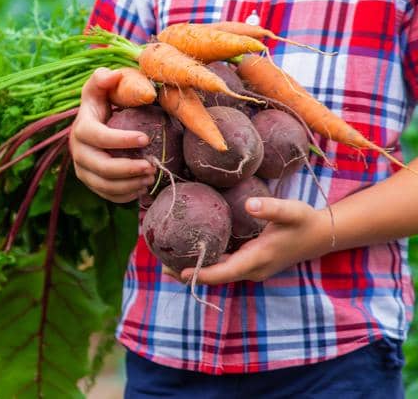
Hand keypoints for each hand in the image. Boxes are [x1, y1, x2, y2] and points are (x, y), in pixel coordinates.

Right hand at [69, 68, 156, 202]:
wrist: (98, 121)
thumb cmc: (107, 101)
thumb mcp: (104, 87)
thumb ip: (104, 79)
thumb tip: (110, 76)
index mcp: (82, 127)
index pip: (97, 137)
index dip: (120, 140)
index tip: (146, 139)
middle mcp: (77, 150)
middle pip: (100, 167)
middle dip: (127, 170)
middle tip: (152, 167)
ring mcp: (83, 168)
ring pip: (103, 185)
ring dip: (129, 185)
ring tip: (151, 177)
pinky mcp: (90, 181)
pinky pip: (106, 195)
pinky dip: (125, 196)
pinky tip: (142, 189)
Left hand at [176, 197, 331, 283]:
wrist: (320, 235)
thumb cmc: (304, 221)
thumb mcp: (291, 211)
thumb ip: (271, 208)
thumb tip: (250, 204)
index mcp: (259, 258)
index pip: (226, 271)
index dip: (204, 273)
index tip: (181, 274)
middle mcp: (252, 269)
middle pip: (217, 277)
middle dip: (191, 275)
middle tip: (161, 268)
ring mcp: (251, 269)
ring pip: (220, 274)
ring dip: (196, 271)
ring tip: (166, 263)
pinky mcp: (250, 264)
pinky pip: (225, 268)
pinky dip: (207, 264)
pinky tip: (190, 255)